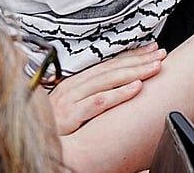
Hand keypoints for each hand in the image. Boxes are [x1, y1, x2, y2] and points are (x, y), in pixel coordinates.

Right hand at [49, 43, 165, 135]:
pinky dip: (119, 94)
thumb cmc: (56, 128)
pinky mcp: (71, 116)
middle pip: (111, 68)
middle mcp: (73, 86)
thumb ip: (93, 96)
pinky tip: (136, 88)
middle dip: (138, 60)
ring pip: (108, 80)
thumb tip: (120, 86)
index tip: (151, 49)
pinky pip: (99, 102)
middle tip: (160, 54)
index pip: (108, 63)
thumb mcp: (75, 107)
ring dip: (134, 72)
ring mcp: (71, 99)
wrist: (33, 144)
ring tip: (155, 67)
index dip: (131, 55)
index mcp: (76, 82)